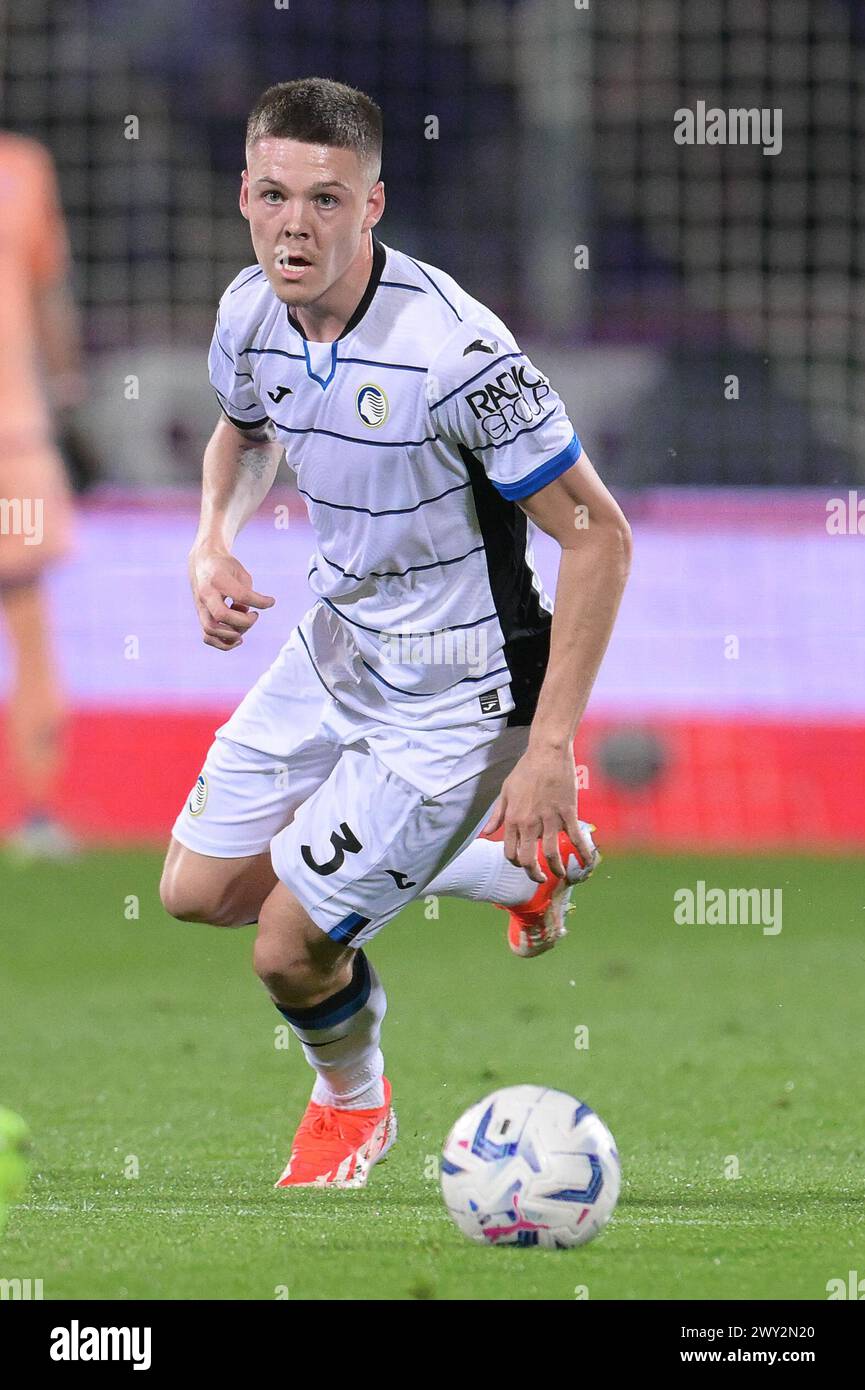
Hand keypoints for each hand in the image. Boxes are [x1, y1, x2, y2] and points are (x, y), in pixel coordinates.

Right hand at [189, 545, 274, 650]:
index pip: (241, 595)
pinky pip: (207, 637)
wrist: (203, 562)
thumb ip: (246, 594)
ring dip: (232, 634)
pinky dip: (222, 643)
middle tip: (255, 615)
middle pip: (222, 615)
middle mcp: (206, 594)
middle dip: (243, 621)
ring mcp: (201, 606)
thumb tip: (245, 614)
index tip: (271, 601)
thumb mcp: (240, 573)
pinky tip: (238, 638)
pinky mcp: (201, 616)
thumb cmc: (226, 567)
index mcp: (218, 579)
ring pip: (211, 630)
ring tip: (245, 627)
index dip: (260, 602)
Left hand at [483, 743, 596, 883]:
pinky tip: (587, 863)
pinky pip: (576, 839)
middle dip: (534, 874)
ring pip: (551, 854)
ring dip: (556, 869)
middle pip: (528, 860)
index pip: (511, 852)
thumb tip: (486, 833)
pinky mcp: (568, 814)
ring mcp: (550, 820)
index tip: (523, 864)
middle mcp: (529, 824)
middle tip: (540, 878)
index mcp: (513, 819)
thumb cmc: (525, 770)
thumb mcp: (505, 791)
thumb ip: (498, 815)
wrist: (547, 753)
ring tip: (561, 875)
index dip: (516, 863)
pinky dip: (583, 854)